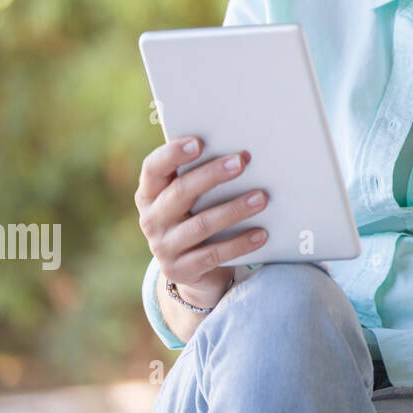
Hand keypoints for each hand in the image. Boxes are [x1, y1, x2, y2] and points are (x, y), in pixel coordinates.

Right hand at [135, 137, 269, 304]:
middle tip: (241, 162)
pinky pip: (214, 255)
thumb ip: (204, 177)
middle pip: (180, 192)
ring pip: (201, 224)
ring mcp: (163, 247)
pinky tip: (261, 234)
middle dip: (212, 175)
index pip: (153, 169)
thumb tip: (243, 154)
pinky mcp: (180, 270)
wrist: (194, 269)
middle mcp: (151, 219)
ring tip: (261, 198)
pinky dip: (240, 244)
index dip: (172, 154)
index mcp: (150, 194)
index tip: (198, 142)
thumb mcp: (193, 199)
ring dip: (234, 209)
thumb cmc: (198, 217)